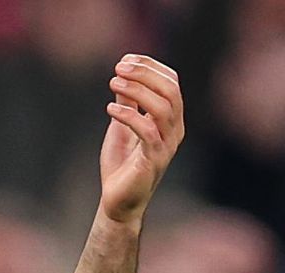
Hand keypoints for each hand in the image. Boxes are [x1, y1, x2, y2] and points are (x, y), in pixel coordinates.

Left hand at [99, 55, 184, 224]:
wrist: (118, 202)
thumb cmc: (122, 165)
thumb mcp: (122, 127)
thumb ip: (128, 103)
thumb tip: (124, 76)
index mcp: (170, 119)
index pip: (171, 82)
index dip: (150, 66)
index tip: (125, 59)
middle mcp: (174, 130)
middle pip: (171, 90)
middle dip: (145, 74)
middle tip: (118, 68)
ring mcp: (166, 145)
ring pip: (164, 108)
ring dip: (137, 91)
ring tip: (112, 84)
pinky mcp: (154, 160)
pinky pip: (148, 131)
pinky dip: (129, 115)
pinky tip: (110, 109)